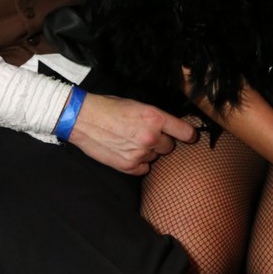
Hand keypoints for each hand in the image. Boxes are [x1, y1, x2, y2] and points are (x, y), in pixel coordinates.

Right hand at [68, 92, 197, 174]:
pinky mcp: (129, 166)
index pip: (185, 132)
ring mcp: (140, 154)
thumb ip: (154, 117)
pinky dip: (138, 163)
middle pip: (169, 147)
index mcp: (154, 118)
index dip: (189, 135)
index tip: (190, 137)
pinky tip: (125, 152)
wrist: (82, 118)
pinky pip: (143, 169)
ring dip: (147, 152)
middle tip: (144, 135)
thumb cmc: (107, 107)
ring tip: (129, 141)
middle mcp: (151, 137)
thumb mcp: (136, 104)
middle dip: (160, 142)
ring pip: (154, 157)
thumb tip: (168, 127)